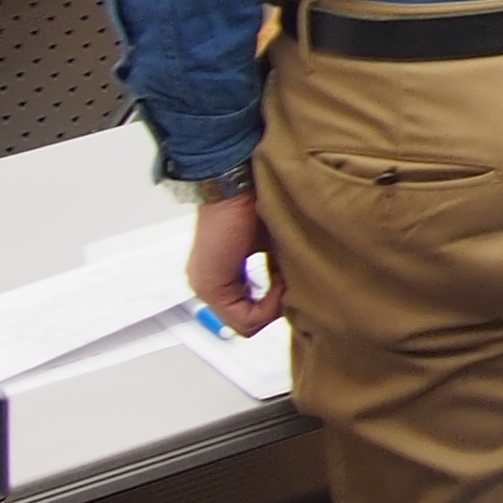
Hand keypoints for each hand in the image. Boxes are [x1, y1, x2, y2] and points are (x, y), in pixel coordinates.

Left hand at [188, 193, 285, 335]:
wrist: (236, 181)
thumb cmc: (256, 199)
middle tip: (292, 288)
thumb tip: (294, 292)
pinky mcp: (212, 286)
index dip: (276, 303)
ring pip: (245, 321)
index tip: (292, 285)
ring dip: (272, 306)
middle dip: (275, 307)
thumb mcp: (274, 242)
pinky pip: (243, 318)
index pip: (249, 308)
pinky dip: (268, 307)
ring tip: (287, 283)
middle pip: (248, 319)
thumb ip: (278, 270)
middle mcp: (209, 283)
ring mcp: (208, 286)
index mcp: (222, 271)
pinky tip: (280, 285)